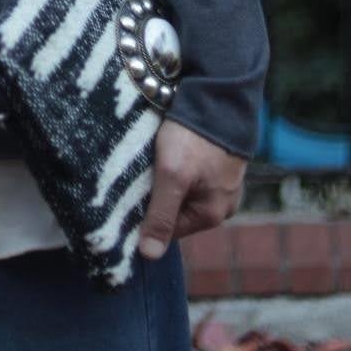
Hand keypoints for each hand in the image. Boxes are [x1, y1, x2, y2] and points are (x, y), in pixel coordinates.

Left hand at [137, 117, 245, 261]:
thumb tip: (149, 256)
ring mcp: (223, 183)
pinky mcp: (219, 162)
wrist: (220, 94)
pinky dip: (178, 165)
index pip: (168, 228)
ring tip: (153, 158)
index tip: (128, 196)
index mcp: (213, 215)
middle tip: (140, 173)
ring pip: (183, 190)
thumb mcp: (172, 176)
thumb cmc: (195, 138)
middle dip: (157, 194)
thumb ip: (161, 216)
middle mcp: (223, 204)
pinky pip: (193, 173)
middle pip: (176, 209)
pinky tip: (169, 149)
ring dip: (167, 178)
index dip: (146, 215)